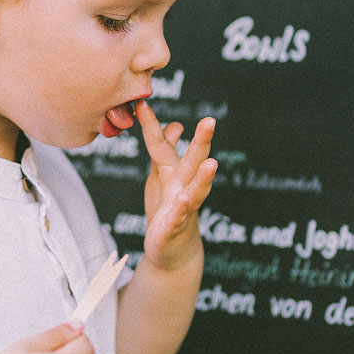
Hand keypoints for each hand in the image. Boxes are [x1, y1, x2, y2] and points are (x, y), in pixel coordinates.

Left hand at [136, 100, 216, 268]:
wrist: (172, 250)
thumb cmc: (167, 209)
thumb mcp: (162, 177)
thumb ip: (165, 151)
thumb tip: (175, 124)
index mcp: (172, 172)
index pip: (161, 144)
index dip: (151, 125)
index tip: (141, 103)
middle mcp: (182, 186)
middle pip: (192, 161)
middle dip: (201, 142)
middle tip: (210, 122)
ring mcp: (182, 208)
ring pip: (195, 190)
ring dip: (203, 178)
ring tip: (212, 164)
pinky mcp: (175, 228)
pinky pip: (178, 219)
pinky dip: (181, 211)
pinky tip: (184, 202)